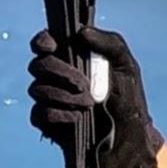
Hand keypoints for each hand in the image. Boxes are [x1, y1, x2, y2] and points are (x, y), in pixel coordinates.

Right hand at [27, 25, 163, 167]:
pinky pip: (39, 114)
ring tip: (89, 104)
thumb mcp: (126, 65)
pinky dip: (58, 114)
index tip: (53, 47)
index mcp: (71, 58)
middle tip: (85, 85)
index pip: (43, 43)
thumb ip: (109, 42)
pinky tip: (77, 118)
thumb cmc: (128, 98)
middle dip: (61, 73)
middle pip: (38, 66)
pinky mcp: (47, 123)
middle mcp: (55, 77)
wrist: (129, 136)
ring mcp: (49, 100)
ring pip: (37, 90)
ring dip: (64, 96)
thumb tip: (81, 32)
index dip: (42, 42)